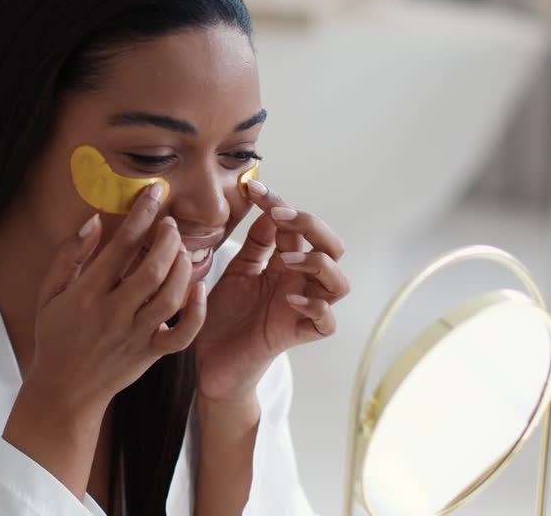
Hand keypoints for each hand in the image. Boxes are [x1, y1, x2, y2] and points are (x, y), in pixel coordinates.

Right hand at [21, 182, 206, 417]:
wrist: (64, 391)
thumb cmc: (56, 337)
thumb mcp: (49, 293)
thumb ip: (69, 256)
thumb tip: (94, 221)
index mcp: (86, 296)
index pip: (120, 247)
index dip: (141, 215)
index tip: (154, 193)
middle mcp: (113, 315)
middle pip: (151, 270)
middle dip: (167, 239)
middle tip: (170, 223)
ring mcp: (135, 336)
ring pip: (169, 297)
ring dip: (181, 267)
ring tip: (181, 249)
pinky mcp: (151, 353)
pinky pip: (181, 335)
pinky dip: (196, 312)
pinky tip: (198, 288)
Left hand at [193, 180, 348, 402]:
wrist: (211, 362)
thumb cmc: (225, 318)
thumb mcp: (236, 271)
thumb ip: (255, 244)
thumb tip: (267, 207)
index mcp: (284, 264)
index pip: (296, 227)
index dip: (280, 204)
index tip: (254, 189)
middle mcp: (299, 284)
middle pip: (332, 248)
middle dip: (311, 225)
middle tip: (280, 216)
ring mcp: (302, 309)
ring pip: (338, 283)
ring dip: (317, 264)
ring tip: (285, 260)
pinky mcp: (296, 336)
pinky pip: (326, 322)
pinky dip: (315, 307)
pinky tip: (290, 299)